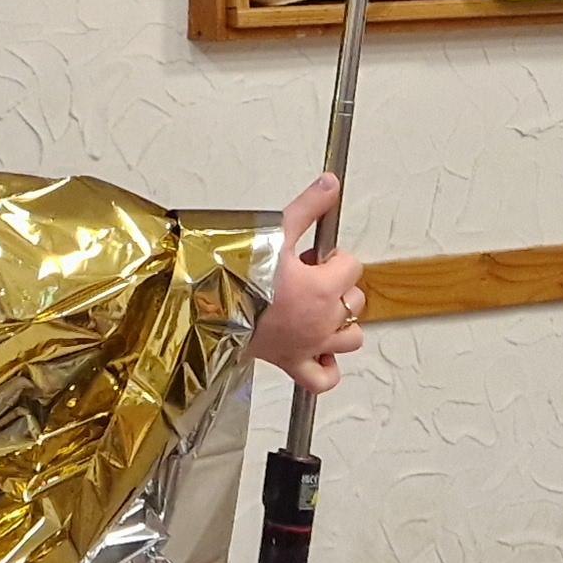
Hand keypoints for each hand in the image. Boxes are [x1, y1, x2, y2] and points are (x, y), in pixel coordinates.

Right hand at [250, 174, 367, 393]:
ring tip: (319, 310)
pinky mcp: (294, 364)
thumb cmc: (237, 276)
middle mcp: (324, 320)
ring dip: (341, 324)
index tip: (314, 258)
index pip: (352, 266)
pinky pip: (324, 378)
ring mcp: (312, 345)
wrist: (206, 309)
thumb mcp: (276, 232)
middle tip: (308, 279)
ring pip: (352, 337)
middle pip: (355, 300)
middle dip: (337, 286)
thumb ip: (308, 208)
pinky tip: (319, 350)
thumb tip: (331, 185)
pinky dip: (328, 367)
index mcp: (323, 288)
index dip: (335, 258)